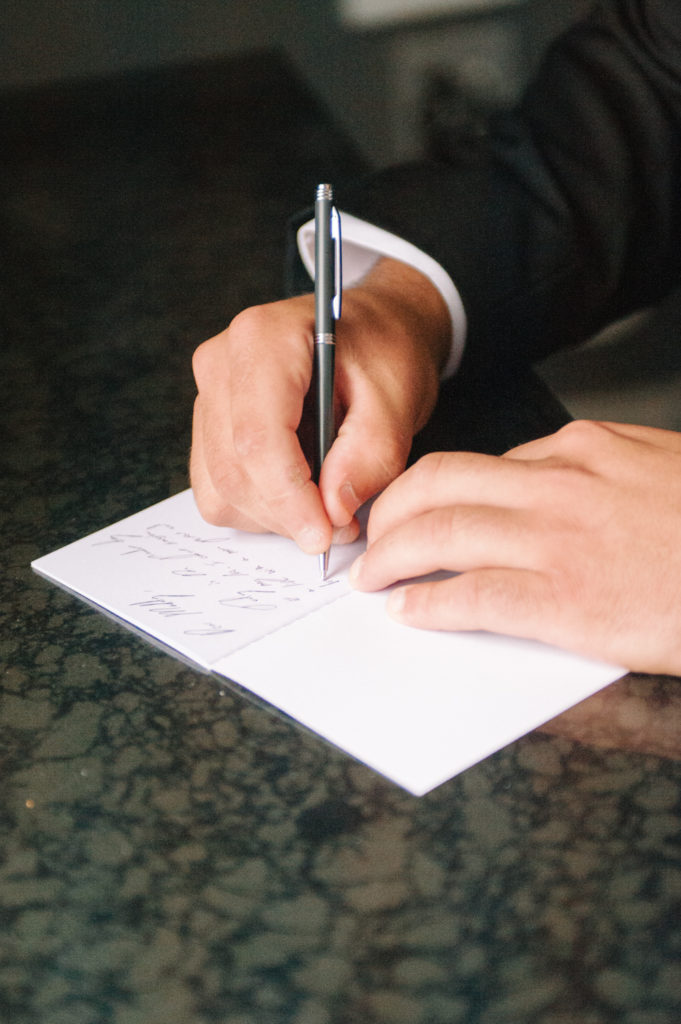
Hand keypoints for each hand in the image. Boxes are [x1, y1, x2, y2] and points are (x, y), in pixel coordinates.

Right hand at [190, 258, 450, 552]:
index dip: (289, 497)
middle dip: (289, 515)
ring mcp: (206, 396)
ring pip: (222, 489)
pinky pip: (217, 492)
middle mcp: (220, 364)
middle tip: (343, 525)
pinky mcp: (206, 427)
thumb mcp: (398, 395)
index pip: (258, 438)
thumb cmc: (384, 351)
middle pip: (235, 470)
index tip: (325, 534)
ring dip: (276, 516)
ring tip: (327, 501)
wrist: (371, 333)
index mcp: (263, 339)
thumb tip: (333, 511)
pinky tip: (299, 489)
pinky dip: (259, 510)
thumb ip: (371, 453)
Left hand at [350, 420, 680, 674]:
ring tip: (372, 577)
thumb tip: (544, 479)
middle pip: (440, 483)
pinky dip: (427, 602)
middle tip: (370, 536)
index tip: (416, 509)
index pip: (484, 462)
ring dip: (392, 555)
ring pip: (440, 532)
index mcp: (587, 449)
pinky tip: (410, 611)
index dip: (435, 489)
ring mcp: (560, 541)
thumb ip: (602, 468)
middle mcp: (562, 485)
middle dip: (390, 510)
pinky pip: (471, 594)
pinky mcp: (567, 600)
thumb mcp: (662, 469)